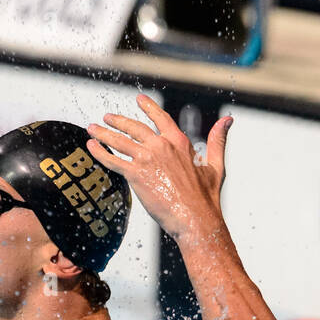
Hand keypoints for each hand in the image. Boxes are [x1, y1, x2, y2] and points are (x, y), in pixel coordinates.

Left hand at [86, 95, 230, 240]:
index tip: (138, 100)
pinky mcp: (135, 176)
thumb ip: (218, 141)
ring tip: (92, 129)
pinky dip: (100, 152)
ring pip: (119, 141)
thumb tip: (228, 121)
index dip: (148, 108)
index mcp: (179, 142)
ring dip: (103, 133)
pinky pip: (113, 160)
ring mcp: (147, 159)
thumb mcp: (216, 165)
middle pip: (134, 127)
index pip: (160, 118)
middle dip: (118, 121)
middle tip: (107, 118)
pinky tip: (91, 146)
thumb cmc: (207, 198)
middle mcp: (161, 146)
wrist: (195, 219)